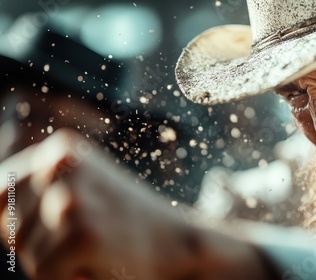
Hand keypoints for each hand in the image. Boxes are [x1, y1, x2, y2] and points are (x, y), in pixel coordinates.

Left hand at [0, 129, 273, 279]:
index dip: (19, 222)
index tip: (52, 228)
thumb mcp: (83, 189)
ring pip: (26, 254)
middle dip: (41, 246)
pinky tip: (101, 262)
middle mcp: (60, 167)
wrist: (178, 242)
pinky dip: (70, 278)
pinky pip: (46, 274)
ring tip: (97, 249)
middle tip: (90, 239)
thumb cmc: (127, 222)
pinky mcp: (81, 233)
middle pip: (12, 228)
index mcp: (60, 151)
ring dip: (56, 263)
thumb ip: (37, 191)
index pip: (2, 192)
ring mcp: (70, 199)